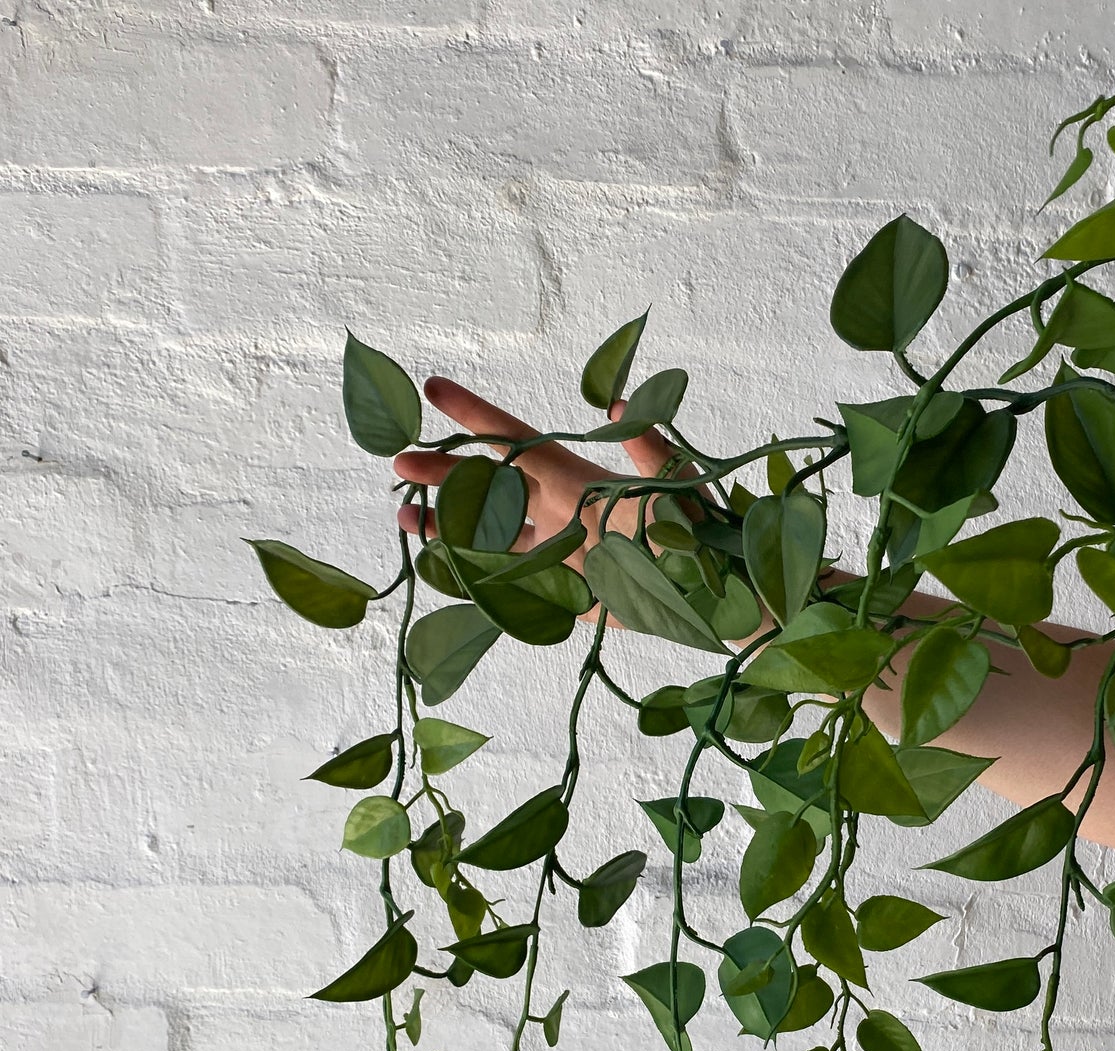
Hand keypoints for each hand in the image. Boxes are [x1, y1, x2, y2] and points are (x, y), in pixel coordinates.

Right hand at [391, 376, 689, 620]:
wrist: (711, 593)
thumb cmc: (699, 529)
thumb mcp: (676, 482)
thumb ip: (647, 446)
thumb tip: (620, 403)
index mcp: (576, 477)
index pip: (515, 439)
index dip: (475, 414)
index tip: (434, 388)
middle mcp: (559, 510)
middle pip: (488, 485)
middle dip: (444, 472)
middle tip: (399, 463)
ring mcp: (558, 552)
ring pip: (489, 535)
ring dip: (447, 526)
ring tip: (403, 519)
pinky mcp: (563, 592)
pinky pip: (510, 582)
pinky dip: (474, 575)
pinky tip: (442, 568)